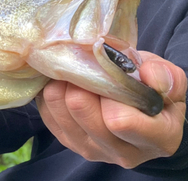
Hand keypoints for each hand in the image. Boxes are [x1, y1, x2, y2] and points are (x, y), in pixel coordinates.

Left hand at [36, 51, 186, 167]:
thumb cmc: (154, 90)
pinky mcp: (68, 142)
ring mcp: (92, 150)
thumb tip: (147, 74)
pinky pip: (46, 111)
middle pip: (80, 110)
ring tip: (77, 72)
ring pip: (59, 108)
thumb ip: (164, 76)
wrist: (141, 108)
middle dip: (80, 80)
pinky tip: (65, 84)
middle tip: (87, 64)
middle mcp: (123, 152)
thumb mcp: (169, 78)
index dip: (110, 91)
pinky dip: (51, 91)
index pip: (119, 120)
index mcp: (157, 139)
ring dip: (63, 83)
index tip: (111, 72)